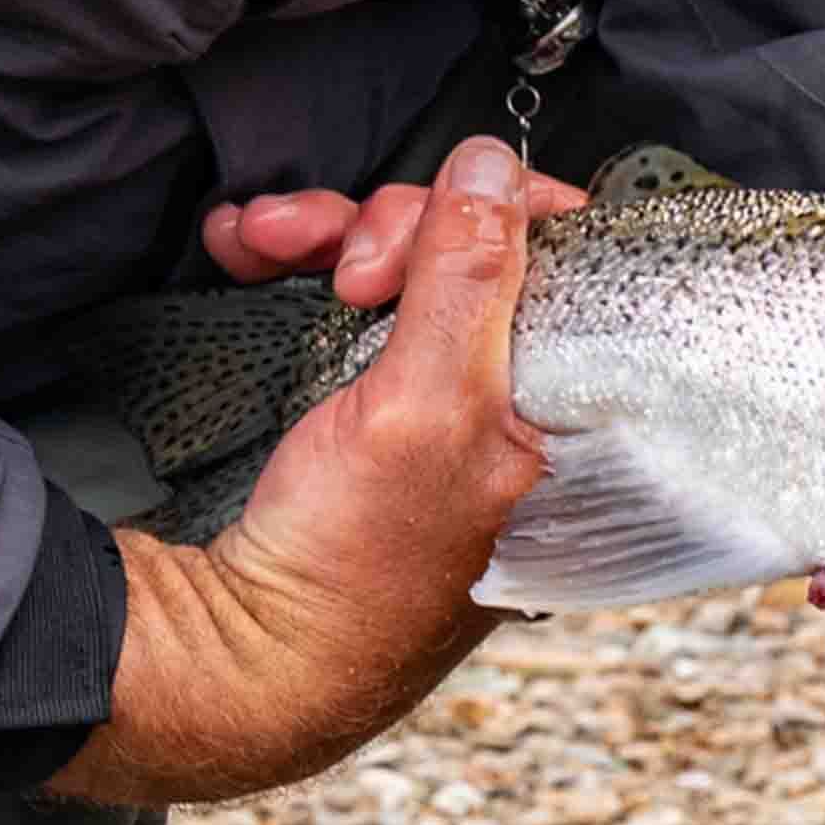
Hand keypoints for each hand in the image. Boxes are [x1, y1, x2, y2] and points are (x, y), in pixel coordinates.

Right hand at [47, 138, 589, 809]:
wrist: (246, 658)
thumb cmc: (360, 568)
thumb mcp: (431, 409)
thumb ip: (470, 280)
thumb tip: (494, 166)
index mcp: (580, 413)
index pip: (578, 257)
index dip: (503, 210)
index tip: (443, 208)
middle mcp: (522, 404)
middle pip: (478, 247)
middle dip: (392, 226)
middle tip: (346, 273)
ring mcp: (441, 403)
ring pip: (404, 262)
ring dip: (325, 229)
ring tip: (264, 242)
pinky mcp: (369, 408)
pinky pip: (349, 302)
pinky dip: (293, 262)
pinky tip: (245, 250)